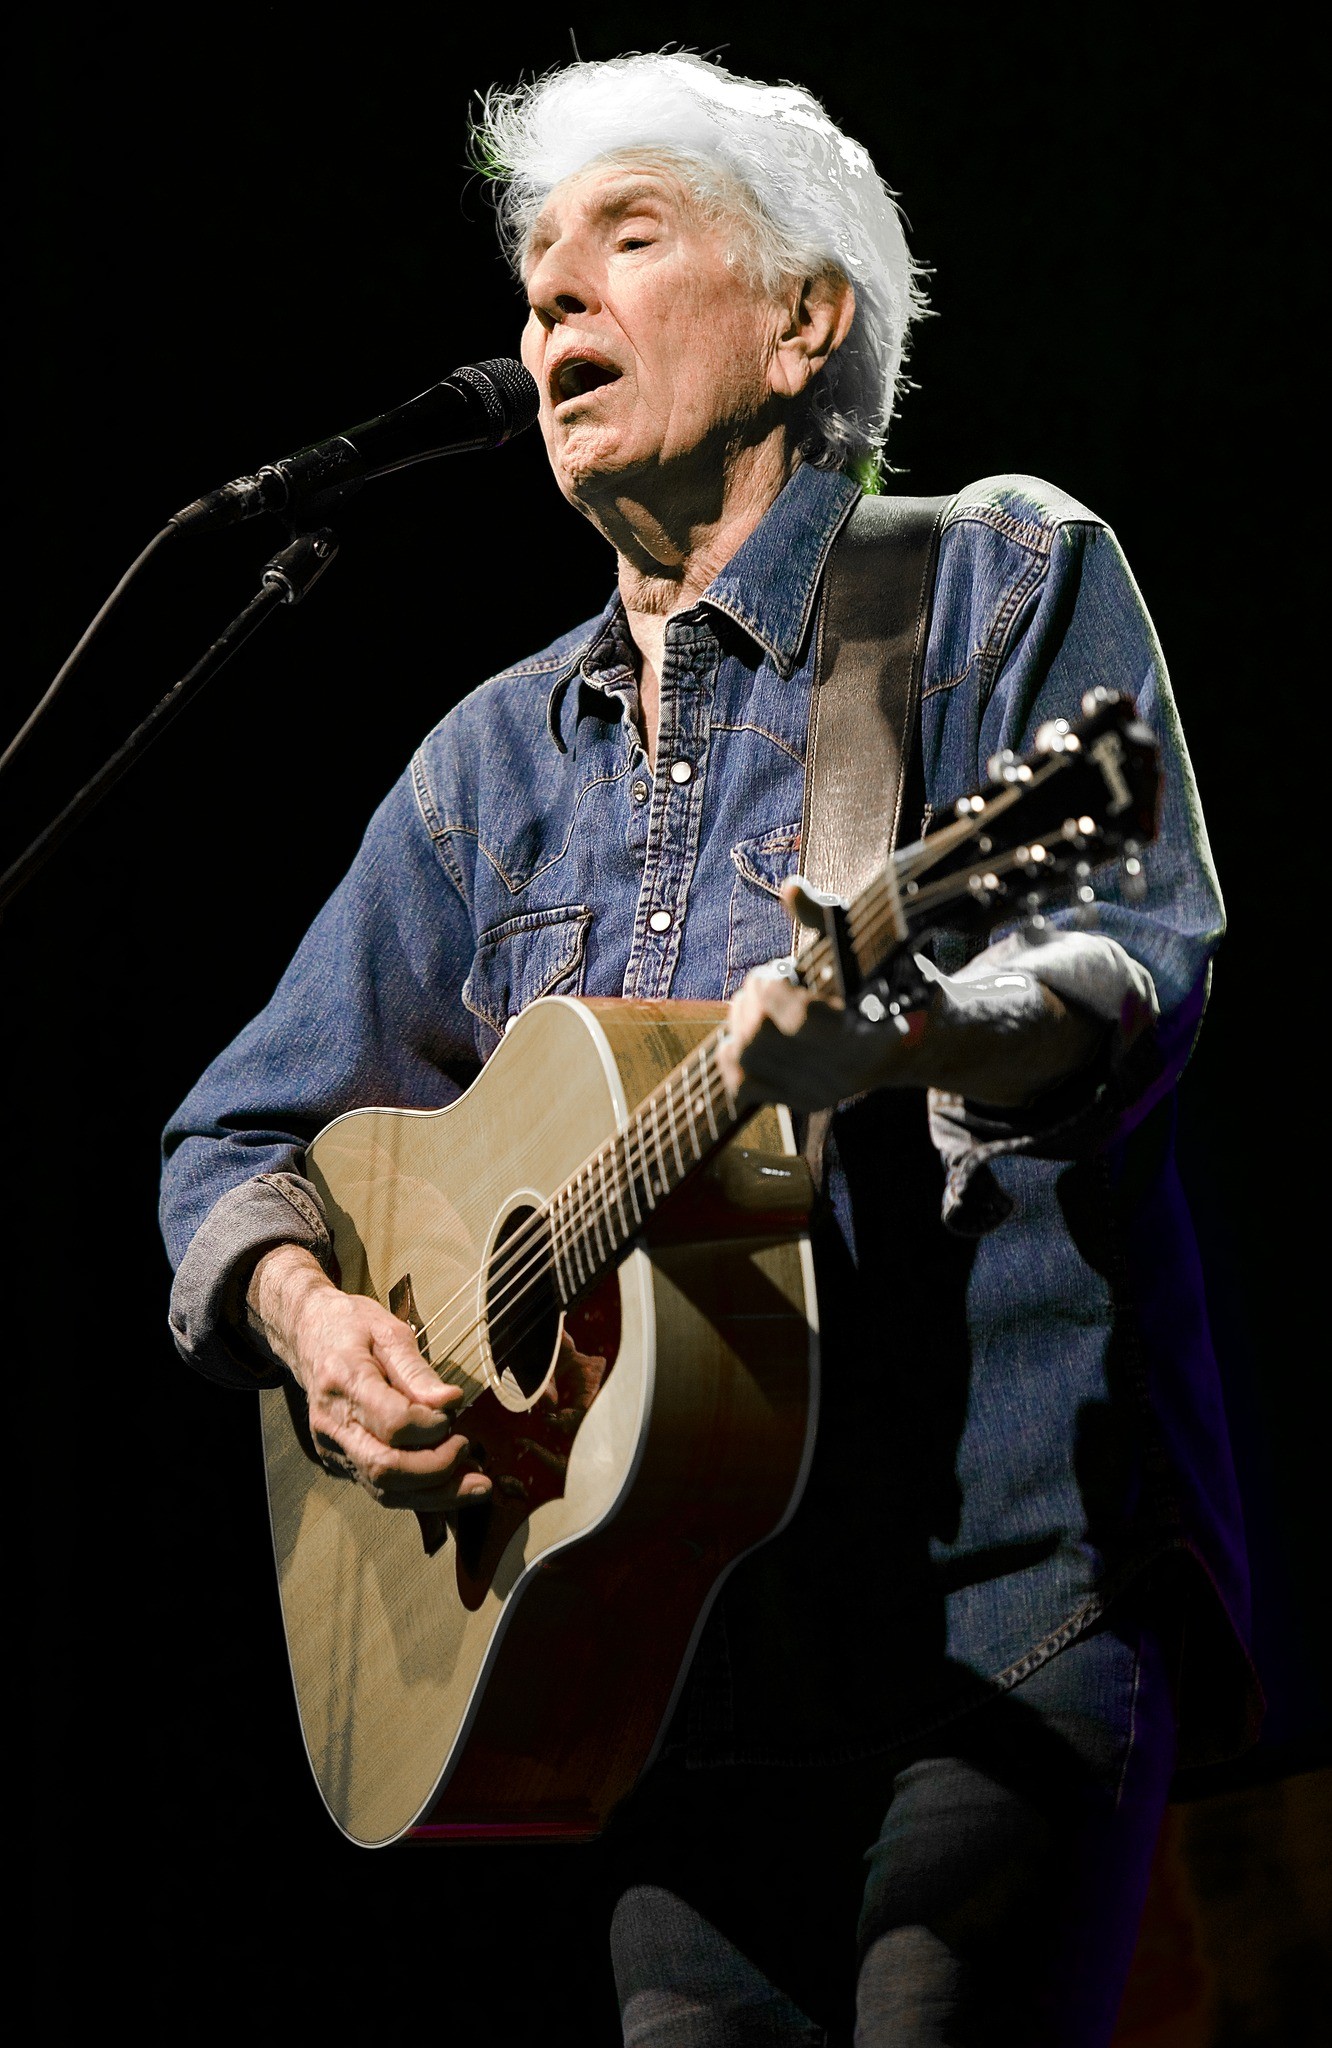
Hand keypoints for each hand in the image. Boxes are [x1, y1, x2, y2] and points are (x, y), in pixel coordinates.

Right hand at [246, 1245, 492, 1510]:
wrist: (309, 1335)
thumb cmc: (352, 1327)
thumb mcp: (389, 1331)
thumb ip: (418, 1371)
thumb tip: (450, 1403)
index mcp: (345, 1381)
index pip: (393, 1422)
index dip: (431, 1427)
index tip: (454, 1412)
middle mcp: (333, 1422)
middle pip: (386, 1467)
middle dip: (438, 1469)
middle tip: (468, 1448)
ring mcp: (334, 1447)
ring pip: (384, 1489)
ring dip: (436, 1495)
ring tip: (478, 1485)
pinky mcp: (341, 1461)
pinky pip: (381, 1489)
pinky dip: (420, 1494)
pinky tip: (452, 1485)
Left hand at [717, 879, 1105, 1113]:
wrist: (916, 1037)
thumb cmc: (887, 979)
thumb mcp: (861, 941)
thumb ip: (823, 914)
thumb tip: (791, 888)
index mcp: (861, 1028)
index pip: (798, 1019)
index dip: (772, 987)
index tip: (779, 970)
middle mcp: (842, 1066)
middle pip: (762, 1036)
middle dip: (752, 1002)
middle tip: (763, 984)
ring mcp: (821, 1087)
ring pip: (747, 1059)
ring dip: (738, 1024)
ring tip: (754, 1006)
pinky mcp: (803, 1100)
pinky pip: (745, 1088)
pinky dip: (732, 1059)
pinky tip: (743, 1037)